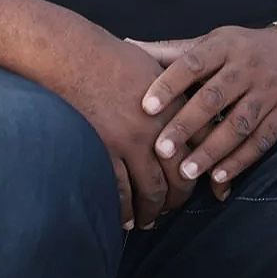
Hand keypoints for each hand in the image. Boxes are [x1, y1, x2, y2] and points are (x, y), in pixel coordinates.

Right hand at [54, 31, 194, 229]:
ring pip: (151, 190)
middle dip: (178, 199)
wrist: (74, 57)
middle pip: (180, 175)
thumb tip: (186, 114)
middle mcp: (158, 128)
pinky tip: (125, 217)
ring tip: (149, 220)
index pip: (199, 147)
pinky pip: (120, 191)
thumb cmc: (112, 59)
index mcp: (175, 106)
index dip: (202, 171)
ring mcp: (130, 142)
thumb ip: (174, 95)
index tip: (201, 185)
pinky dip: (125, 209)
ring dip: (152, 211)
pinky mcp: (105, 151)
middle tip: (172, 210)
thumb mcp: (155, 70)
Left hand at [139, 25, 276, 198]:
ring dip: (212, 149)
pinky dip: (242, 160)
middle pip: (214, 97)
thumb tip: (126, 45)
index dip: (169, 84)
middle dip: (187, 125)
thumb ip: (173, 51)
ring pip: (239, 123)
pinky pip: (262, 140)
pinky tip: (220, 177)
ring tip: (186, 172)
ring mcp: (268, 92)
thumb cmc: (247, 49)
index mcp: (224, 46)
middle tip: (161, 149)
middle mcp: (247, 67)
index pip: (192, 63)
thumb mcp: (215, 42)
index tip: (145, 106)